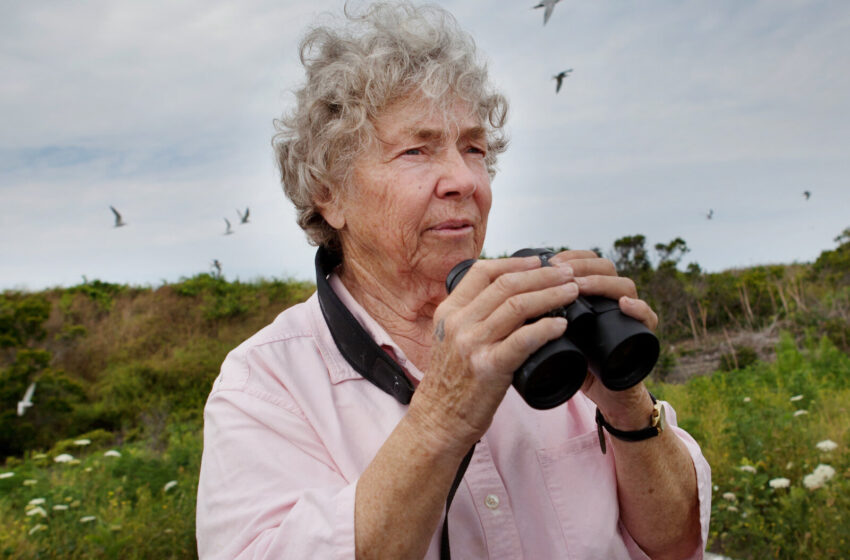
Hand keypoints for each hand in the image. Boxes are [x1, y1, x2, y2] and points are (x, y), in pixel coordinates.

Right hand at [410, 256, 576, 452]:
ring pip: (517, 306)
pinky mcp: (488, 368)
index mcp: (449, 311)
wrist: (439, 420)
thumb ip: (470, 318)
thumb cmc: (451, 382)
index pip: (482, 272)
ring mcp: (473, 345)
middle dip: (542, 274)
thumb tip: (506, 298)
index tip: (538, 261)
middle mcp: (459, 323)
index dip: (514, 263)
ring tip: (572, 291)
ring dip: (551, 294)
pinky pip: (523, 339)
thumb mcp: (450, 340)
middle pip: (506, 284)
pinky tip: (562, 324)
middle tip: (567, 272)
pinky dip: (546, 328)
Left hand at [548, 250, 658, 423]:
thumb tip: (502, 300)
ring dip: (601, 283)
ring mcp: (629, 315)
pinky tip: (624, 305)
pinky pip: (648, 316)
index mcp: (592, 293)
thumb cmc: (574, 362)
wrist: (602, 394)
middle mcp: (612, 298)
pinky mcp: (643, 336)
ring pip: (625, 286)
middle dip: (581, 265)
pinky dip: (639, 309)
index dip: (569, 257)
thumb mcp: (552, 335)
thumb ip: (536, 317)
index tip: (547, 261)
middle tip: (558, 271)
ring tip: (579, 286)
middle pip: (605, 267)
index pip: (586, 261)